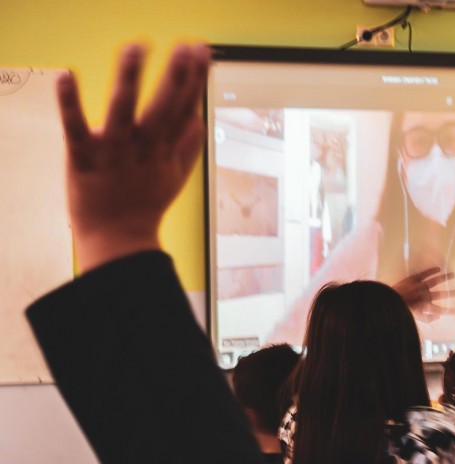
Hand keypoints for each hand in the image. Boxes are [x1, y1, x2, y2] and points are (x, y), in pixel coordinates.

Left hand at [58, 43, 209, 271]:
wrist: (116, 239)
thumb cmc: (144, 205)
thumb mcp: (174, 177)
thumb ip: (187, 147)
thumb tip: (200, 120)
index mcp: (164, 150)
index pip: (184, 109)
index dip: (195, 80)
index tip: (202, 52)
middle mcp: (143, 149)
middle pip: (163, 109)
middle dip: (176, 77)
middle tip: (187, 48)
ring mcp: (113, 153)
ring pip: (123, 112)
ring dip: (129, 80)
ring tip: (136, 49)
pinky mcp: (83, 158)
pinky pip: (75, 128)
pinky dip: (70, 104)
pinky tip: (68, 76)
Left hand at [393, 267, 454, 322]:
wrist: (391, 299)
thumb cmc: (404, 308)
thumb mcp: (416, 317)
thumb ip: (428, 319)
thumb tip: (438, 317)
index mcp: (426, 306)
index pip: (441, 310)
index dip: (450, 311)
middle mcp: (425, 296)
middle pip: (441, 294)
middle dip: (451, 293)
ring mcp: (420, 286)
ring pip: (436, 281)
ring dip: (445, 278)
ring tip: (453, 275)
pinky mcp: (415, 279)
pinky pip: (425, 273)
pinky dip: (433, 270)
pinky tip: (439, 269)